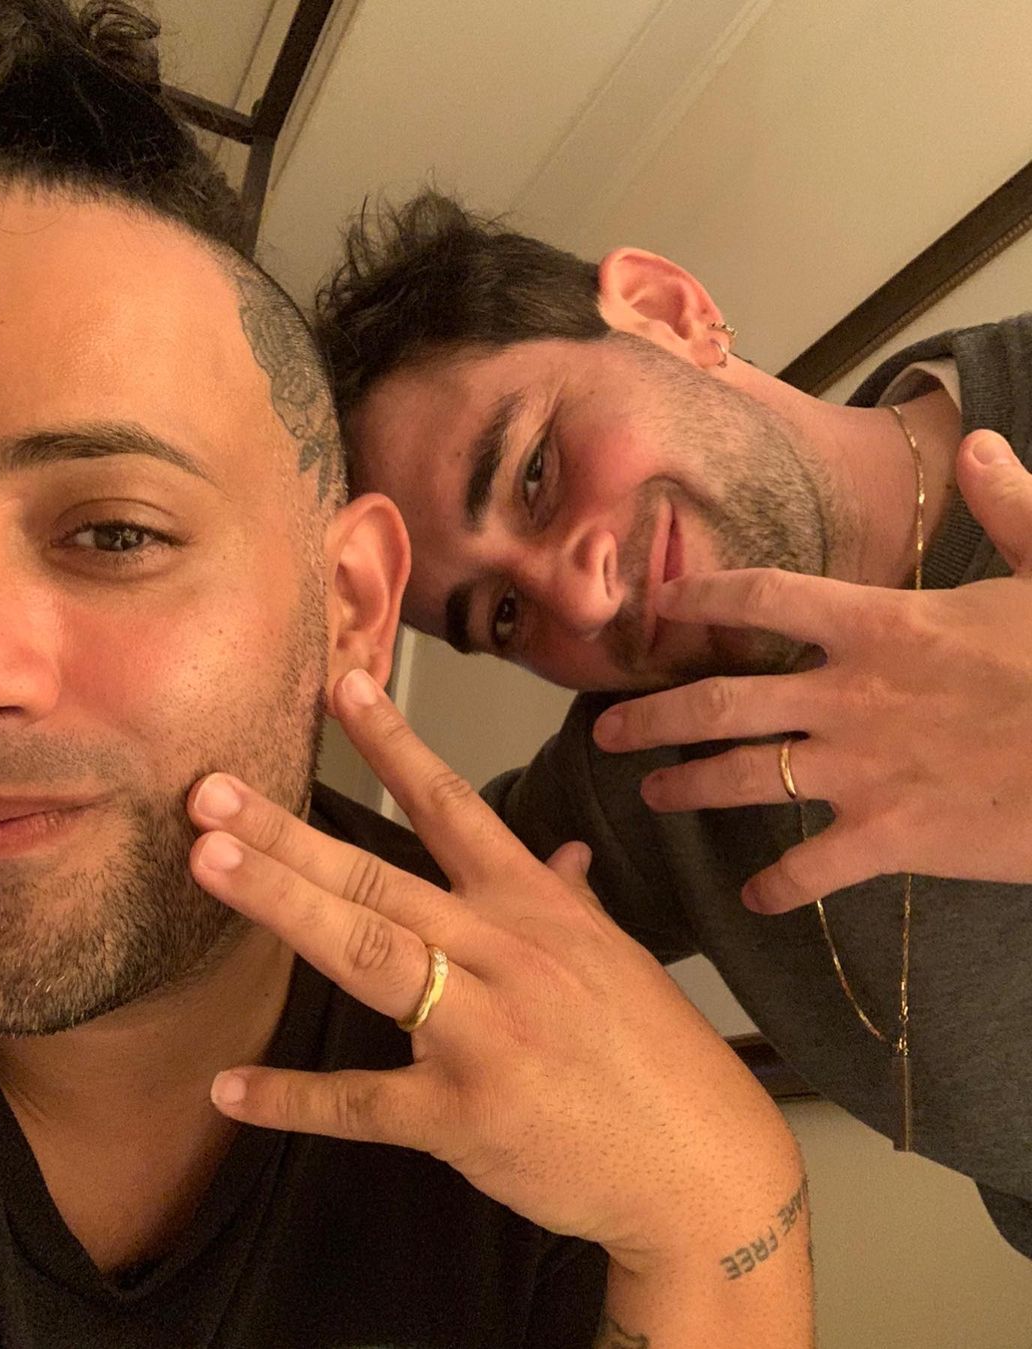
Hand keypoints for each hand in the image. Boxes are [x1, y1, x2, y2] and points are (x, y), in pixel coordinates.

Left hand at [185, 669, 799, 1279]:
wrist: (702, 1167)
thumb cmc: (657, 1056)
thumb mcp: (615, 958)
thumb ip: (571, 898)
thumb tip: (561, 852)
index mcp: (535, 908)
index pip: (454, 807)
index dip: (394, 744)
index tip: (342, 687)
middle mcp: (504, 954)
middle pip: (382, 878)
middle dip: (291, 833)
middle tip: (210, 792)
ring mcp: (482, 1033)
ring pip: (369, 954)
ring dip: (284, 905)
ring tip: (210, 864)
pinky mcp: (463, 1116)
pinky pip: (364, 1101)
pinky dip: (294, 1099)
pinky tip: (229, 1089)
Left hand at [594, 430, 1031, 911]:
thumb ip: (1008, 504)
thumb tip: (976, 444)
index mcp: (882, 625)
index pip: (765, 598)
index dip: (704, 597)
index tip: (661, 605)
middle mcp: (850, 695)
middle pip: (724, 700)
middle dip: (656, 716)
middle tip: (605, 730)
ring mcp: (863, 769)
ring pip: (744, 779)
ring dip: (688, 789)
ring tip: (648, 797)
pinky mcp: (891, 835)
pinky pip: (812, 867)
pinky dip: (779, 886)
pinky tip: (753, 897)